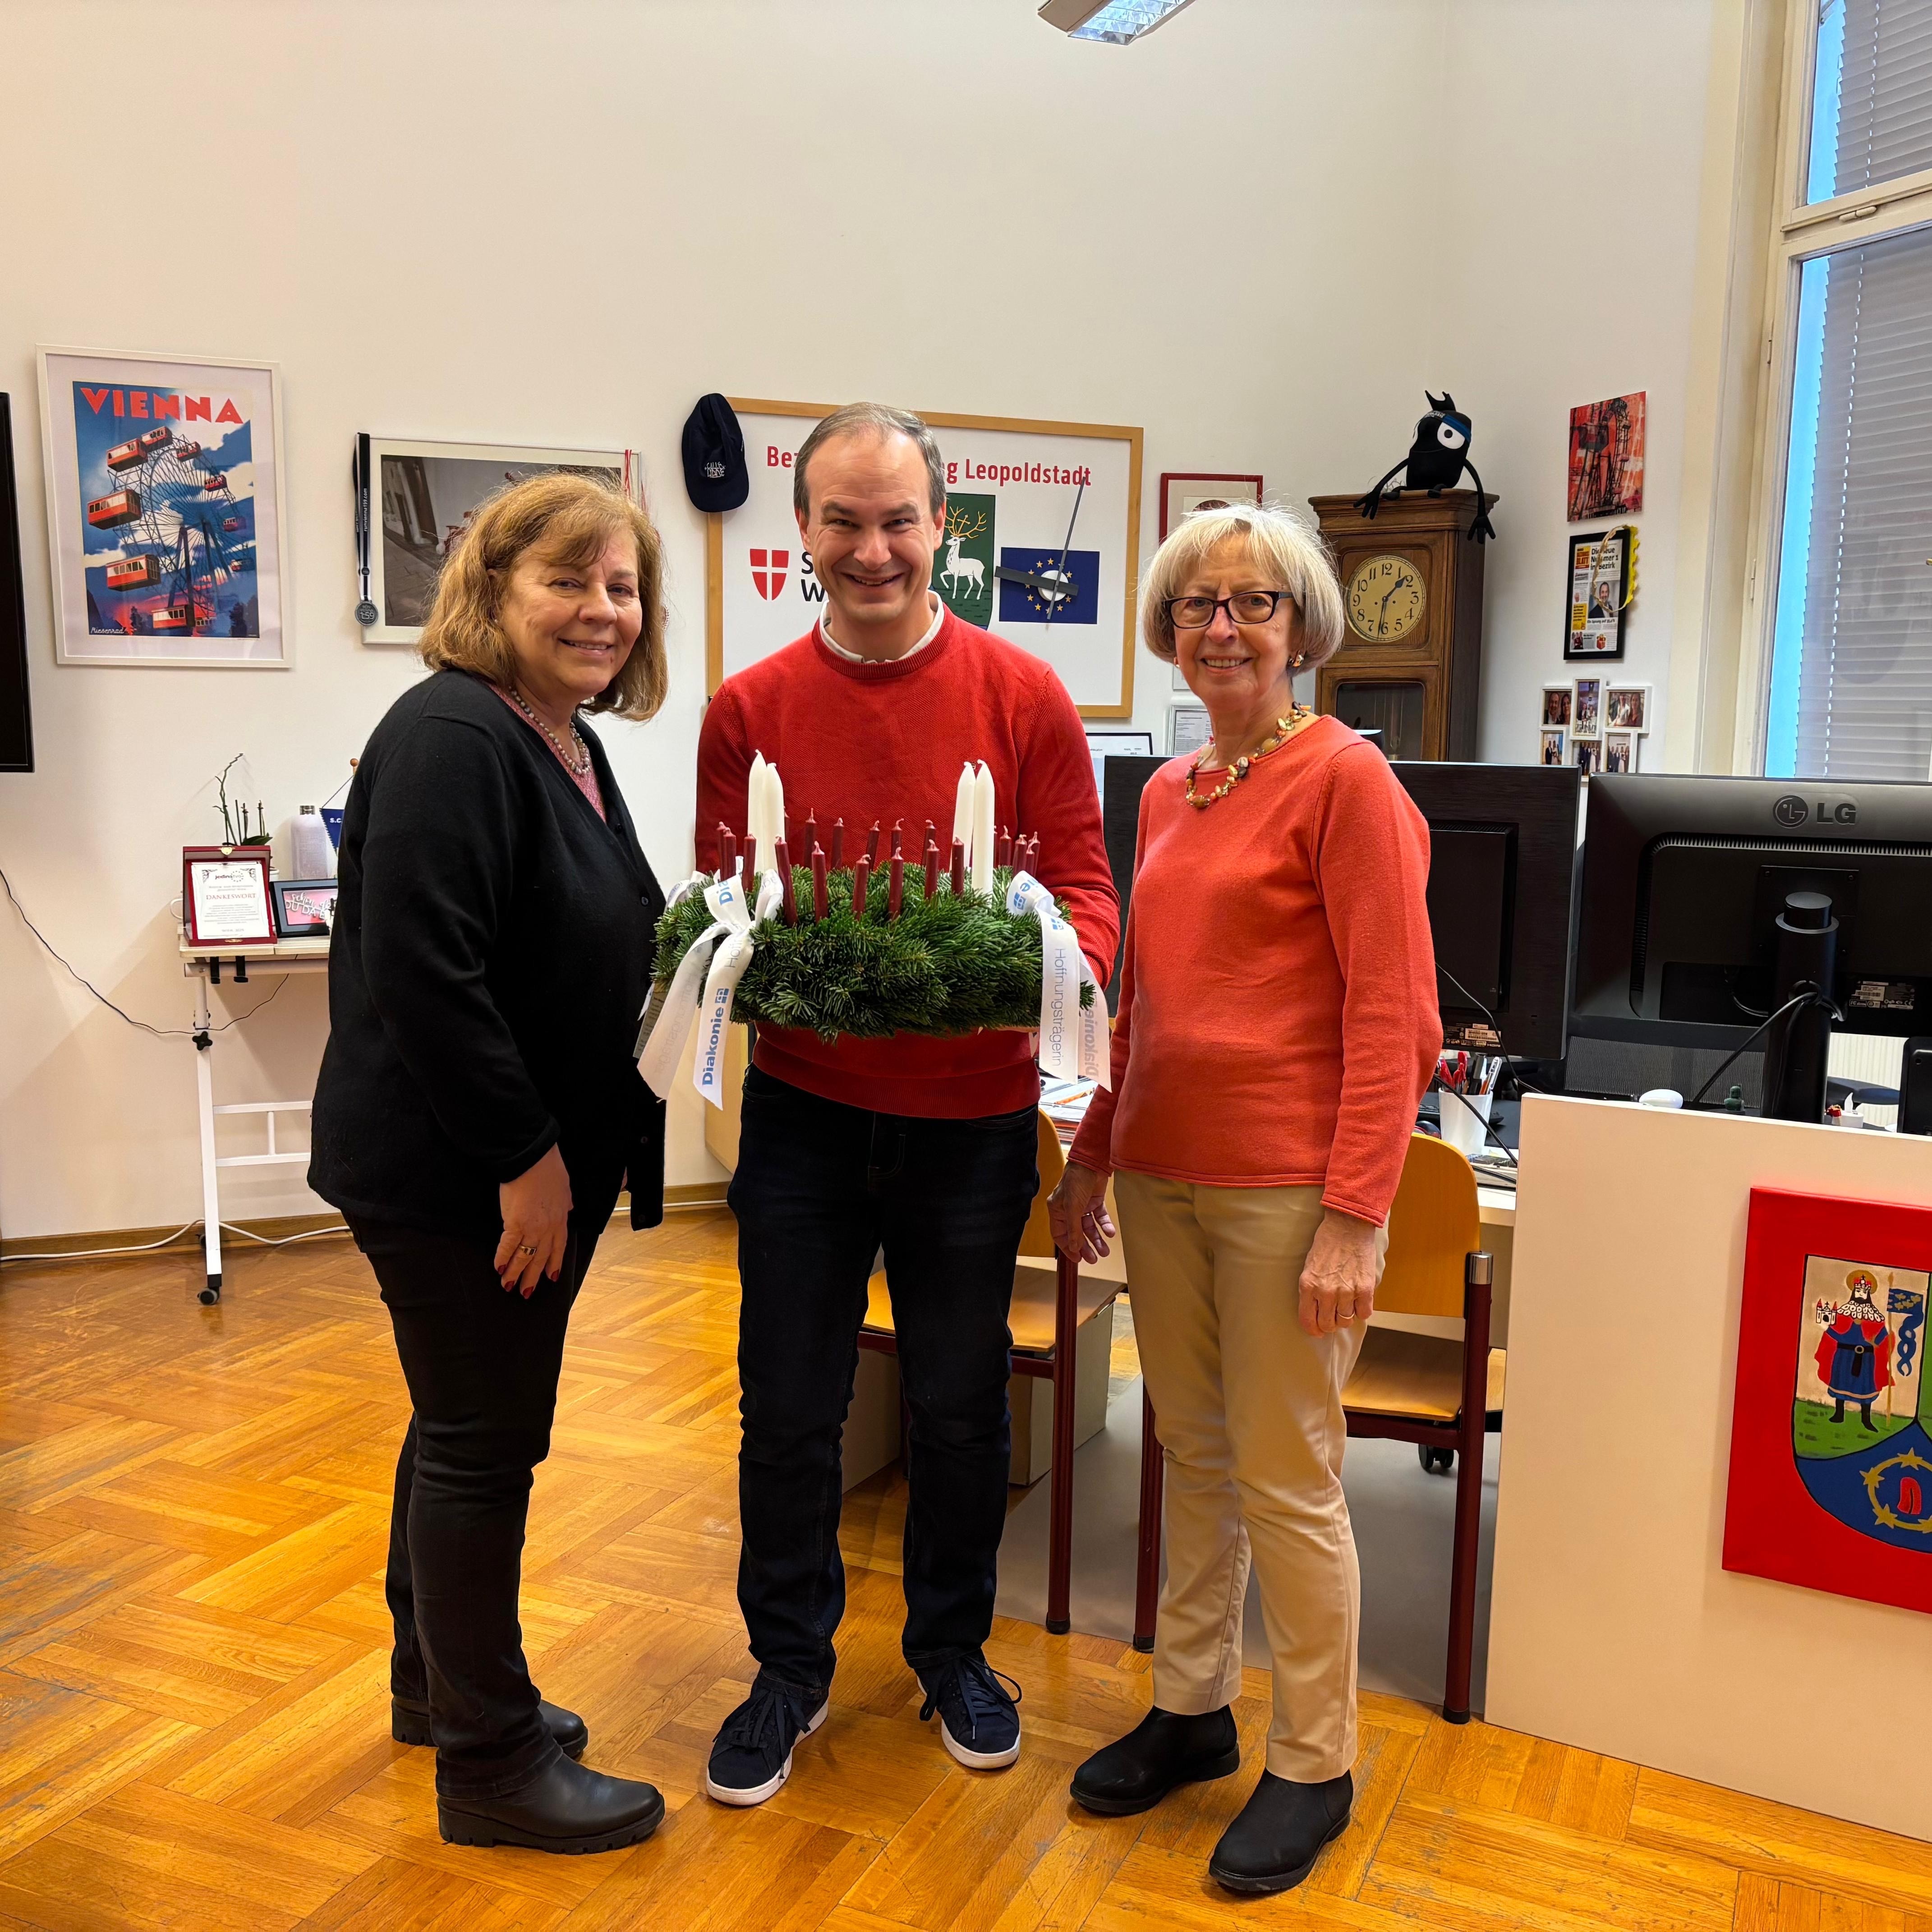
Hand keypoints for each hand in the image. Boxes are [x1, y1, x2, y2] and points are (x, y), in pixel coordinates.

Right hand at [495, 1144, 572, 1297]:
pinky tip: (498, 1269)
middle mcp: (548, 1227)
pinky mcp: (515, 1223)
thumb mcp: (564, 1186)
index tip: (551, 1277)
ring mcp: (532, 1227)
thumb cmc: (548, 1168)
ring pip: (524, 1257)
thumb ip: (565, 1201)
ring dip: (516, 1273)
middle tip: (527, 1292)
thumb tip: (568, 1207)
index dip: (554, 1263)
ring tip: (509, 1286)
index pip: (559, 1247)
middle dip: (533, 1276)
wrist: (533, 1158)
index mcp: (560, 1218)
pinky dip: (502, 1259)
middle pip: (541, 1257)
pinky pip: (508, 1246)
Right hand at [1048, 1161, 1115, 1263]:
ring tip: (1105, 1251)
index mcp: (1057, 1210)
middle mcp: (1068, 1209)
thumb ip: (1073, 1228)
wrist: (1092, 1161)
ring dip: (1097, 1239)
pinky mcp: (1095, 1201)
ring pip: (1089, 1227)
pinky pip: (1099, 1217)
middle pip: (1076, 1234)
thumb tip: (1074, 1247)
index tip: (1078, 1259)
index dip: (1068, 1247)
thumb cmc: (1076, 1180)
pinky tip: (1110, 1233)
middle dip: (1085, 1246)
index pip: (1060, 1235)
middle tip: (1094, 1259)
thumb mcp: (1073, 1206)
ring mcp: (1082, 1205)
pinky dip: (1105, 1225)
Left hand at [1298, 1208, 1378, 1335]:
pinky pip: (1364, 1313)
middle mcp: (1326, 1291)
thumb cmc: (1326, 1243)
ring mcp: (1346, 1291)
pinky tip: (1359, 1300)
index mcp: (1308, 1285)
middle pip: (1328, 1324)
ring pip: (1346, 1321)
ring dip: (1346, 1316)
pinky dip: (1362, 1310)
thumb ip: (1311, 1289)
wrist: (1348, 1225)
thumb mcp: (1309, 1266)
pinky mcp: (1365, 1288)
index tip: (1318, 1331)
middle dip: (1330, 1324)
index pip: (1308, 1321)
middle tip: (1333, 1317)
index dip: (1313, 1330)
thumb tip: (1316, 1311)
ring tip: (1347, 1304)